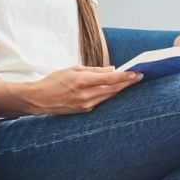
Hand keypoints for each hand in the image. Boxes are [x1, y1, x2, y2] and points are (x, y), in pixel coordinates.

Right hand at [18, 66, 142, 114]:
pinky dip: (110, 94)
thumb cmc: (54, 81)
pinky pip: (102, 101)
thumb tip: (112, 70)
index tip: (136, 72)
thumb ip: (94, 70)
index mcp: (82, 81)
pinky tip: (116, 90)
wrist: (40, 99)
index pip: (109, 78)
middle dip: (127, 82)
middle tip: (140, 76)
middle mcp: (86, 95)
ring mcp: (86, 105)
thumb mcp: (73, 69)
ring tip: (131, 81)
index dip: (124, 76)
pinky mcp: (85, 110)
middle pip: (113, 88)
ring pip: (109, 96)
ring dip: (121, 89)